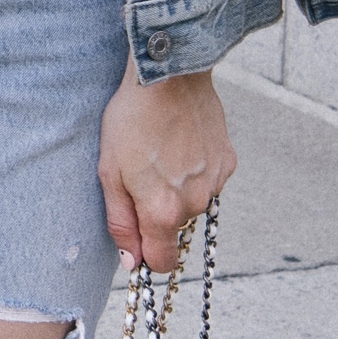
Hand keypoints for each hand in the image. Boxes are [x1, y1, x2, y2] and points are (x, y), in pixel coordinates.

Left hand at [98, 58, 233, 273]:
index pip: (163, 262)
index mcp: (163, 211)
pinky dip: (194, 171)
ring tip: (161, 153)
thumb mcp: (109, 173)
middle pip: (175, 228)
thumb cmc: (131, 120)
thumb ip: (121, 222)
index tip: (138, 241)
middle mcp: (195, 203)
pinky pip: (208, 181)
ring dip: (177, 190)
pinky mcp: (228, 162)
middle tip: (141, 175)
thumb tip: (132, 262)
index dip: (148, 256)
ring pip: (192, 204)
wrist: (169, 75)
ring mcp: (215, 182)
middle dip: (158, 213)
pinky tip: (180, 143)